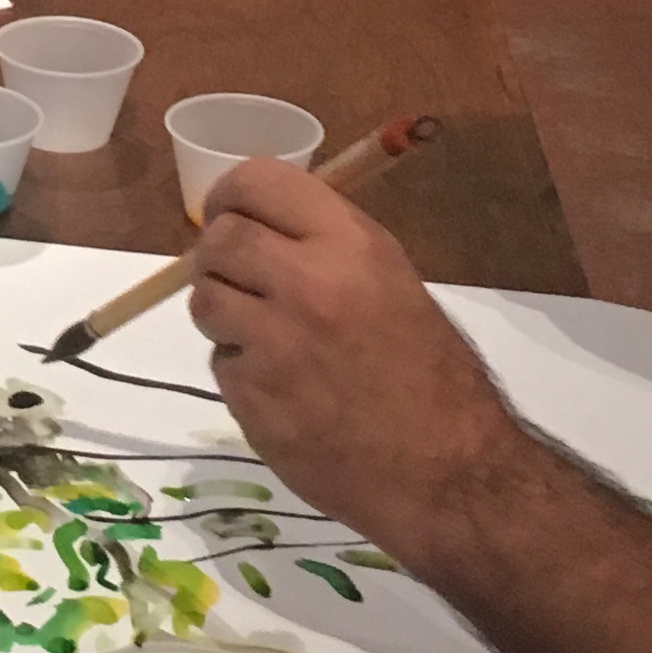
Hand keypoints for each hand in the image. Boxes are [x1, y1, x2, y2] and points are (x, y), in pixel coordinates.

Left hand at [184, 162, 517, 564]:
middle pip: (217, 240)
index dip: (230, 196)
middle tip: (239, 280)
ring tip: (266, 338)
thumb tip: (262, 229)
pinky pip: (222, 363)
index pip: (256, 181)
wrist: (446, 471)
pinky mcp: (252, 397)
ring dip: (223, 315)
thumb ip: (326, 248)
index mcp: (349, 243)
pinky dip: (241, 372)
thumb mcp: (391, 282)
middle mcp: (306, 282)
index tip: (229, 214)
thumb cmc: (431, 374)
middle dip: (218, 258)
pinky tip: (284, 390)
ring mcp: (274, 342)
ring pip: (204, 301)